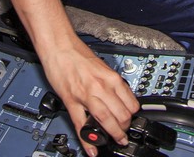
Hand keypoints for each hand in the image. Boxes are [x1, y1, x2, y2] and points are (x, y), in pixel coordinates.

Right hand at [40, 42, 138, 156]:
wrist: (59, 47)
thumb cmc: (78, 54)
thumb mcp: (102, 67)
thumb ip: (111, 83)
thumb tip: (119, 96)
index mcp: (111, 78)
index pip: (131, 103)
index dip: (134, 115)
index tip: (133, 119)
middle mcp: (102, 87)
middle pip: (121, 114)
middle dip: (125, 127)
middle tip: (124, 132)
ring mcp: (86, 96)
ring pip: (106, 121)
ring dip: (114, 134)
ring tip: (117, 140)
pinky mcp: (71, 101)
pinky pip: (81, 124)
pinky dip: (87, 140)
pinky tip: (92, 149)